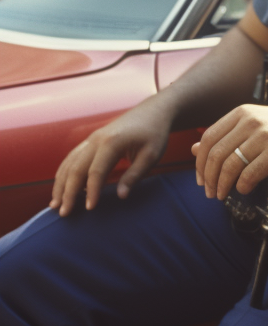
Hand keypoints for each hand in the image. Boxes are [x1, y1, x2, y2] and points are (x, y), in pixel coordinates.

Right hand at [50, 98, 172, 215]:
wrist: (154, 111)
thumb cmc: (155, 134)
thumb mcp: (152, 155)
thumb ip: (135, 175)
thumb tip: (121, 197)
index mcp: (112, 142)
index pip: (96, 171)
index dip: (92, 191)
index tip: (90, 209)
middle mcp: (96, 139)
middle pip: (76, 168)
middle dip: (68, 192)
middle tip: (63, 214)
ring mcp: (91, 139)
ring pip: (69, 163)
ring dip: (60, 184)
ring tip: (54, 205)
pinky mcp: (91, 140)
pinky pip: (72, 158)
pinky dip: (64, 174)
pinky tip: (61, 188)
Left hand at [192, 103, 267, 199]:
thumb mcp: (256, 127)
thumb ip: (227, 136)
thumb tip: (194, 150)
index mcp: (243, 113)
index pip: (209, 138)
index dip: (200, 162)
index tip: (201, 179)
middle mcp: (252, 120)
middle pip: (216, 153)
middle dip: (209, 178)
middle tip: (211, 193)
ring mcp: (266, 134)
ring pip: (231, 164)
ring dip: (223, 185)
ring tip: (223, 195)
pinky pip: (250, 173)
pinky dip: (243, 185)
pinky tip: (245, 189)